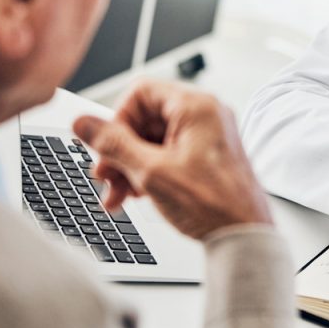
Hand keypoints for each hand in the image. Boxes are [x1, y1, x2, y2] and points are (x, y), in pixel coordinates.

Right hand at [72, 80, 272, 239]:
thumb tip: (83, 123)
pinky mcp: (206, 155)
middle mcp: (205, 114)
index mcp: (196, 106)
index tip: (108, 147)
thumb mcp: (150, 172)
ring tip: (117, 195)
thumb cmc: (212, 204)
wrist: (244, 235)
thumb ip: (113, 145)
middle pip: (145, 118)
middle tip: (105, 176)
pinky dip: (148, 171)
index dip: (118, 119)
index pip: (141, 92)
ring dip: (130, 165)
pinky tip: (134, 195)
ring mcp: (207, 135)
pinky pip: (167, 153)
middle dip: (119, 150)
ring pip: (153, 139)